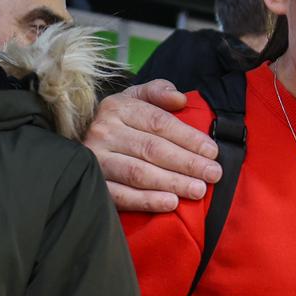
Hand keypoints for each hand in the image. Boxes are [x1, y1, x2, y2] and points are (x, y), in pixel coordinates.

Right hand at [82, 82, 221, 211]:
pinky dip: (147, 200)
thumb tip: (180, 99)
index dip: (188, 138)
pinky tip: (171, 203)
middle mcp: (104, 132)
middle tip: (213, 174)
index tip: (212, 151)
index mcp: (118, 107)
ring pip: (139, 173)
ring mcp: (97, 160)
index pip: (159, 123)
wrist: (81, 144)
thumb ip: (158, 92)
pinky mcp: (95, 184)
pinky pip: (122, 195)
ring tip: (198, 190)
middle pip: (152, 149)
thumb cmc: (121, 122)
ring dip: (172, 182)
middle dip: (187, 162)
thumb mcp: (135, 98)